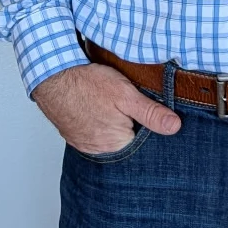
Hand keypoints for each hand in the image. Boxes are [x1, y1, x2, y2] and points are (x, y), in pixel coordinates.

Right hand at [32, 63, 180, 152]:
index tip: (146, 111)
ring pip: (110, 138)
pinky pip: (95, 134)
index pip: (144, 143)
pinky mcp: (75, 137)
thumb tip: (175, 127)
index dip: (149, 126)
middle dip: (131, 125)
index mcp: (117, 144)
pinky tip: (99, 108)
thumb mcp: (126, 94)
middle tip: (125, 104)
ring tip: (110, 105)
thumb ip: (151, 113)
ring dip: (114, 124)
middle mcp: (100, 150)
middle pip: (127, 141)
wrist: (53, 76)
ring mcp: (86, 145)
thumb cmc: (88, 84)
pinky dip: (99, 123)